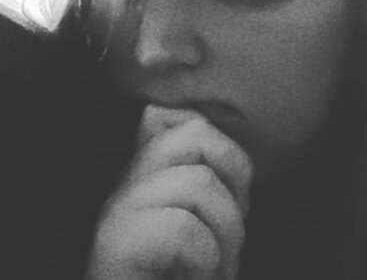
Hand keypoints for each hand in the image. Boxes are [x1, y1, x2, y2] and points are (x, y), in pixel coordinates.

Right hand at [86, 105, 253, 279]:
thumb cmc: (179, 273)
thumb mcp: (198, 218)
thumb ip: (195, 174)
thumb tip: (165, 117)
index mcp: (149, 172)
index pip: (185, 121)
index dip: (226, 150)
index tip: (237, 194)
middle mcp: (129, 181)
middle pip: (195, 134)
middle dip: (236, 174)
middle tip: (237, 220)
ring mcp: (119, 208)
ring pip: (198, 182)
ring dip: (227, 232)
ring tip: (217, 264)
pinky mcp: (115, 243)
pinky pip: (183, 228)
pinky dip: (206, 259)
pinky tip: (196, 278)